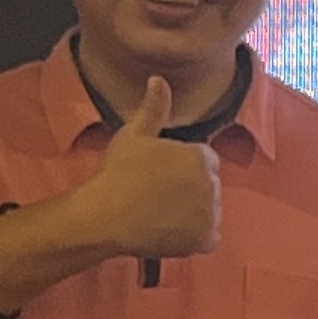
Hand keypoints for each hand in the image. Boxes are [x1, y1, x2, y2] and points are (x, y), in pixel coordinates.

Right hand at [80, 75, 223, 261]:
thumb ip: (154, 108)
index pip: (204, 161)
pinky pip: (209, 238)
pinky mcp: (206, 238)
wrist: (104, 215)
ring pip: (208, 212)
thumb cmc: (117, 173)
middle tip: (157, 196)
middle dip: (189, 190)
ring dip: (192, 214)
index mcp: (202, 156)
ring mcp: (211, 213)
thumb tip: (159, 79)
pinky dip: (194, 238)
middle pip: (207, 186)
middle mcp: (213, 183)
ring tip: (160, 214)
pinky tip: (170, 232)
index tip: (159, 176)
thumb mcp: (133, 135)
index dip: (181, 169)